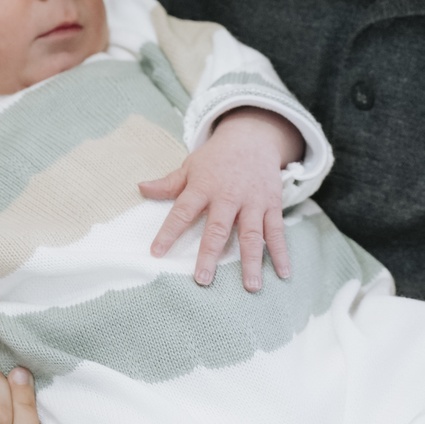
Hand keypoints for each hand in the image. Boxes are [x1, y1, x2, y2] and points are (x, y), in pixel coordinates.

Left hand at [141, 107, 302, 290]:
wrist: (254, 137)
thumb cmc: (217, 157)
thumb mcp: (191, 165)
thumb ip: (169, 183)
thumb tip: (140, 188)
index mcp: (204, 186)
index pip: (182, 211)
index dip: (169, 232)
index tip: (156, 253)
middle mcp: (229, 196)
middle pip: (217, 228)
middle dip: (209, 255)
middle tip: (202, 280)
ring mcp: (253, 201)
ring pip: (251, 234)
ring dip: (251, 261)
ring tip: (251, 287)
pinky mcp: (272, 204)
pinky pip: (277, 232)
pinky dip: (281, 252)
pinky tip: (283, 273)